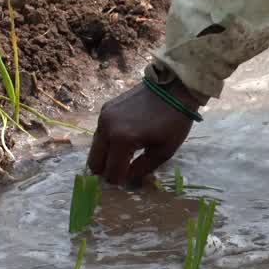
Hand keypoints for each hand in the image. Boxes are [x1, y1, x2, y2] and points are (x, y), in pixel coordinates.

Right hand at [86, 79, 203, 185]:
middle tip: (123, 170)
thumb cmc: (174, 121)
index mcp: (122, 140)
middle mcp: (106, 128)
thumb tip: (127, 179)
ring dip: (106, 156)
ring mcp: (103, 116)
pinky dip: (108, 140)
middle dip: (107, 171)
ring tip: (125, 155)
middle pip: (94, 163)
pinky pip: (100, 132)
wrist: (174, 87)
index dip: (121, 181)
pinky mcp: (105, 108)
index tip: (130, 179)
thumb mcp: (163, 151)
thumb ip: (142, 169)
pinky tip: (125, 138)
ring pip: (95, 148)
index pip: (112, 173)